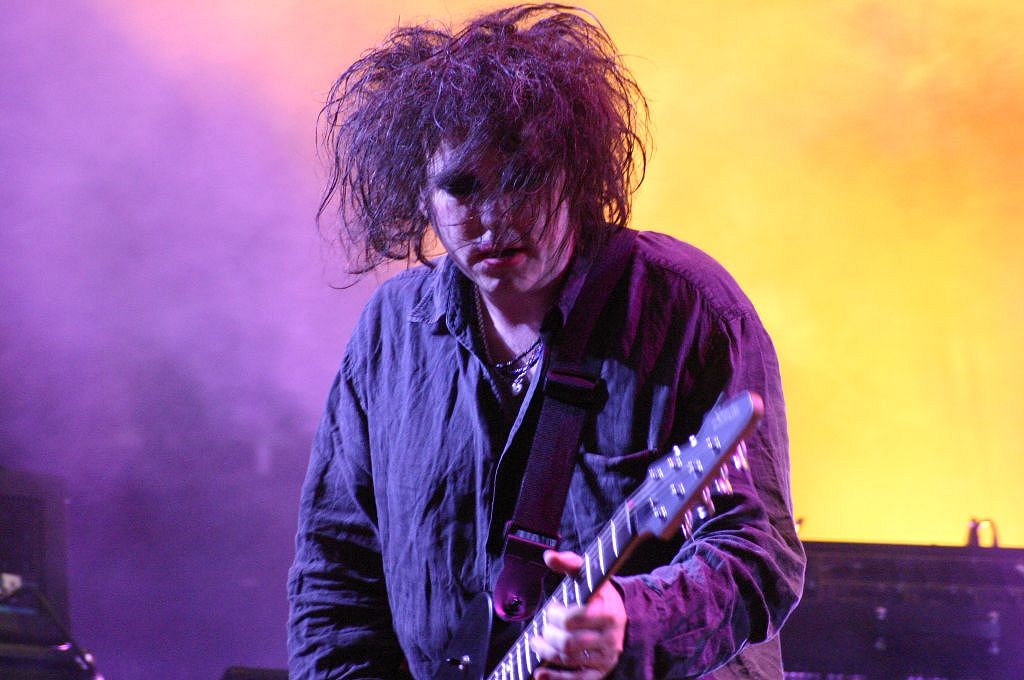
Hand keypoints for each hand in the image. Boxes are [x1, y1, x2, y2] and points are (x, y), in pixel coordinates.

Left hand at [529, 550, 625, 679]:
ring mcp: (606, 657)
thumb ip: (569, 563)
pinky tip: (540, 674)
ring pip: (569, 661)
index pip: (574, 619)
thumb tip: (549, 556)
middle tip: (542, 627)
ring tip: (537, 643)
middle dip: (548, 635)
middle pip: (569, 643)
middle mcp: (610, 638)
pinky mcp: (600, 672)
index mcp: (608, 613)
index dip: (556, 615)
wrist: (621, 617)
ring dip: (546, 652)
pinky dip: (555, 679)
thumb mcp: (589, 576)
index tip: (551, 609)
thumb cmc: (599, 596)